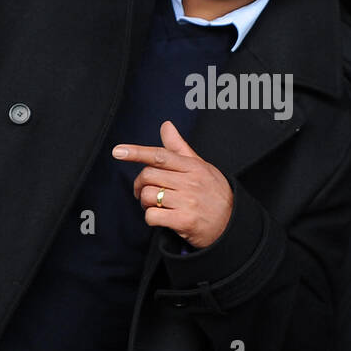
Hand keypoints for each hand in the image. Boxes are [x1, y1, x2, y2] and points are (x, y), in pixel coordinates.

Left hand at [114, 121, 232, 248]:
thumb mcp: (201, 167)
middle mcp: (190, 182)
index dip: (136, 152)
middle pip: (149, 175)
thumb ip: (179, 148)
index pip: (160, 155)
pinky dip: (150, 218)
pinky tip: (160, 218)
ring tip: (154, 205)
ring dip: (145, 203)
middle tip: (143, 192)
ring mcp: (188, 202)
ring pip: (148, 195)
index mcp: (193, 166)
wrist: (232, 224)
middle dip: (140, 185)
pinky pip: (153, 216)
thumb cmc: (214, 193)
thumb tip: (166, 126)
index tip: (118, 151)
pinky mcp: (184, 221)